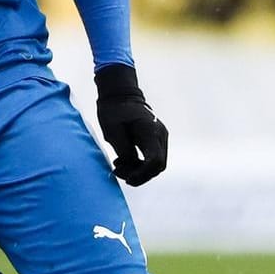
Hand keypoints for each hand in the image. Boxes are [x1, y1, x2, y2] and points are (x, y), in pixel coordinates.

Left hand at [94, 63, 167, 185]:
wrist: (120, 95)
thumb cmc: (114, 111)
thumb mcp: (113, 133)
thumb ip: (125, 152)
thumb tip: (131, 168)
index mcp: (150, 131)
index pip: (155, 161)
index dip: (142, 175)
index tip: (126, 178)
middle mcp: (160, 135)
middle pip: (158, 166)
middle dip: (139, 175)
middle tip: (118, 172)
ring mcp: (161, 136)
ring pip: (157, 164)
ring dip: (139, 170)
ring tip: (118, 166)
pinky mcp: (157, 139)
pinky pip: (153, 158)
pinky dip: (140, 164)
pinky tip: (124, 161)